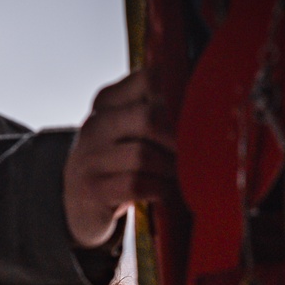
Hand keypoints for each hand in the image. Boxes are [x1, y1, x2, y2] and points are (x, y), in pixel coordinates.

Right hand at [63, 69, 175, 248]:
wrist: (78, 204)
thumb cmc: (116, 164)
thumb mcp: (126, 130)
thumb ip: (153, 112)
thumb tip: (206, 108)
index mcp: (106, 103)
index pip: (148, 80)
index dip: (175, 99)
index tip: (187, 119)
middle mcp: (95, 125)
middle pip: (149, 117)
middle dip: (176, 139)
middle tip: (189, 154)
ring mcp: (90, 157)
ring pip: (144, 155)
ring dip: (168, 169)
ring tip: (174, 175)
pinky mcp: (94, 189)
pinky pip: (136, 184)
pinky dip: (157, 189)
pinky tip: (160, 191)